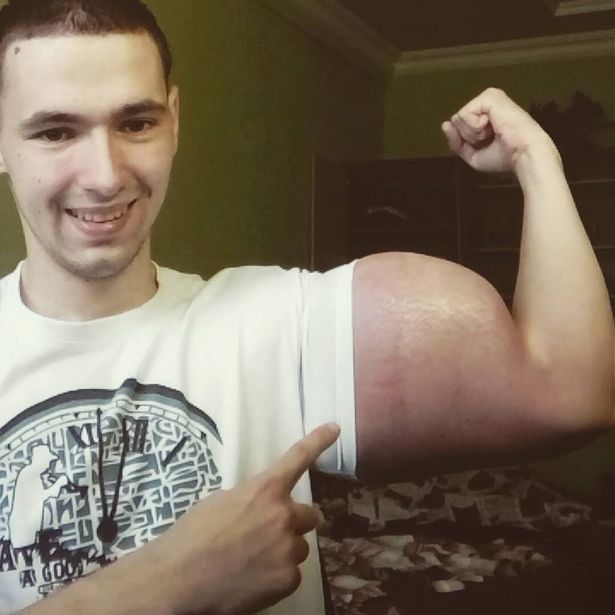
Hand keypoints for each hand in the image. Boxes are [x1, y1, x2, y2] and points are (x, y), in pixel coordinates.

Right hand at [147, 423, 340, 614]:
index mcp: (264, 490)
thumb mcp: (220, 502)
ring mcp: (289, 548)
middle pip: (311, 515)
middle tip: (274, 532)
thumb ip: (250, 500)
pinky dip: (276, 576)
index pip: (297, 459)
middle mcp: (283, 515)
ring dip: (283, 550)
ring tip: (252, 561)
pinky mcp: (288, 579)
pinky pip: (290, 573)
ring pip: (298, 547)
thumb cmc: (192, 536)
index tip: (334, 428)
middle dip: (296, 521)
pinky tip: (252, 580)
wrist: (178, 580)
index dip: (318, 441)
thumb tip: (259, 509)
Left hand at [442, 87, 557, 173]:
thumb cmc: (503, 157)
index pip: (458, 127)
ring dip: (473, 133)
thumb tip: (445, 124)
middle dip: (469, 137)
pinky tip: (492, 126)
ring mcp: (487, 98)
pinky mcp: (489, 96)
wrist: (522, 154)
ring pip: (458, 118)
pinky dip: (475, 127)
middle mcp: (485, 104)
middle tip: (491, 138)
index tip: (487, 145)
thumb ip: (456, 142)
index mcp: (484, 116)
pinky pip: (464, 114)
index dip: (465, 141)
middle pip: (456, 122)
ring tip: (493, 132)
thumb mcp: (473, 155)